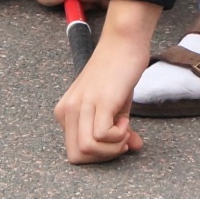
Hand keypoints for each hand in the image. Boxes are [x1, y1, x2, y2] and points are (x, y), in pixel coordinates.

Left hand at [55, 0, 156, 164]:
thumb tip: (133, 147)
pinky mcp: (98, 101)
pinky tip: (125, 118)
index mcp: (65, 112)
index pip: (74, 153)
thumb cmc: (118, 70)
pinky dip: (119, 134)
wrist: (124, 42)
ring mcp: (81, 105)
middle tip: (122, 139)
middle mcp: (67, 110)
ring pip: (87, 149)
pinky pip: (102, 135)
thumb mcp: (115, 106)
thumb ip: (118, 130)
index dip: (99, 154)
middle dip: (104, 156)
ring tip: (124, 128)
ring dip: (113, 146)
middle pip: (77, 156)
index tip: (117, 141)